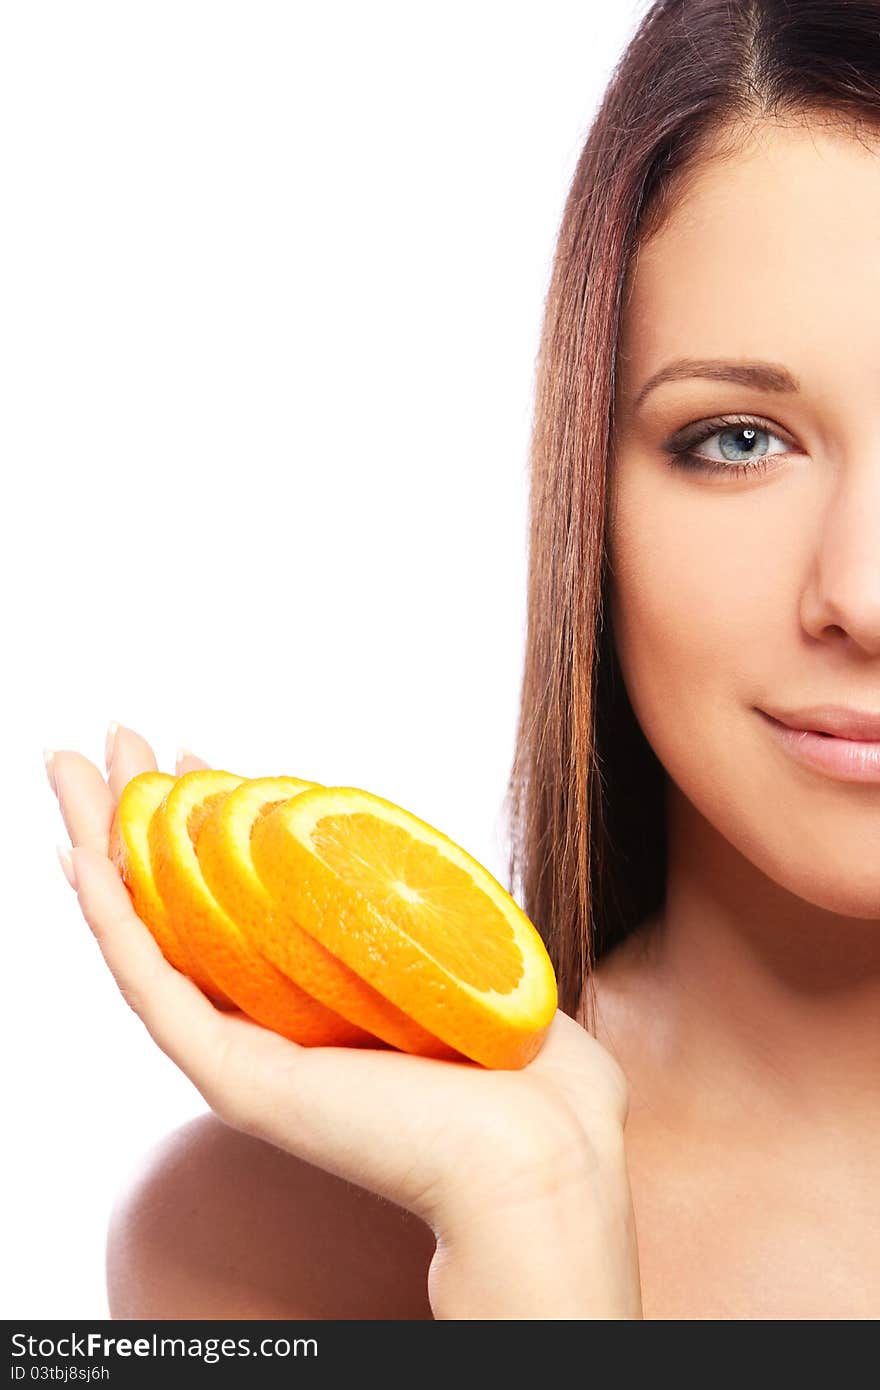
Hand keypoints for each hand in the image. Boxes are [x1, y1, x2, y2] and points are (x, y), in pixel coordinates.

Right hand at [48, 725, 641, 1314]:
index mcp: (310, 994)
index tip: (192, 754)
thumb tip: (408, 848)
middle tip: (108, 739)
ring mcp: (242, 1051)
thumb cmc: (521, 1064)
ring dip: (98, 847)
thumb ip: (428, 909)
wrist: (539, 1151)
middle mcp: (263, 1020)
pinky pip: (155, 991)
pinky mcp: (238, 1080)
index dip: (205, 822)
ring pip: (143, 935)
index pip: (234, 896)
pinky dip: (111, 925)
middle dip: (132, 815)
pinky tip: (81, 862)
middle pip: (173, 903)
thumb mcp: (464, 954)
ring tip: (65, 770)